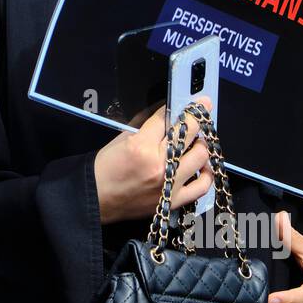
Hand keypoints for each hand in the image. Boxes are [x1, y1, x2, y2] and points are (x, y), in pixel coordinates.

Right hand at [93, 98, 213, 224]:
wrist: (95, 198)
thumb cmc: (105, 167)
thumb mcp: (122, 139)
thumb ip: (148, 127)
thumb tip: (169, 116)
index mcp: (141, 146)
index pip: (168, 119)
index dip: (182, 108)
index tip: (195, 102)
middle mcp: (159, 164)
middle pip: (188, 134)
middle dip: (197, 119)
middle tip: (200, 114)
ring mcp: (169, 184)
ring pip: (201, 156)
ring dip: (200, 145)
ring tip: (196, 142)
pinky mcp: (173, 200)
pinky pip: (201, 186)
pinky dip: (206, 174)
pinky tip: (202, 167)